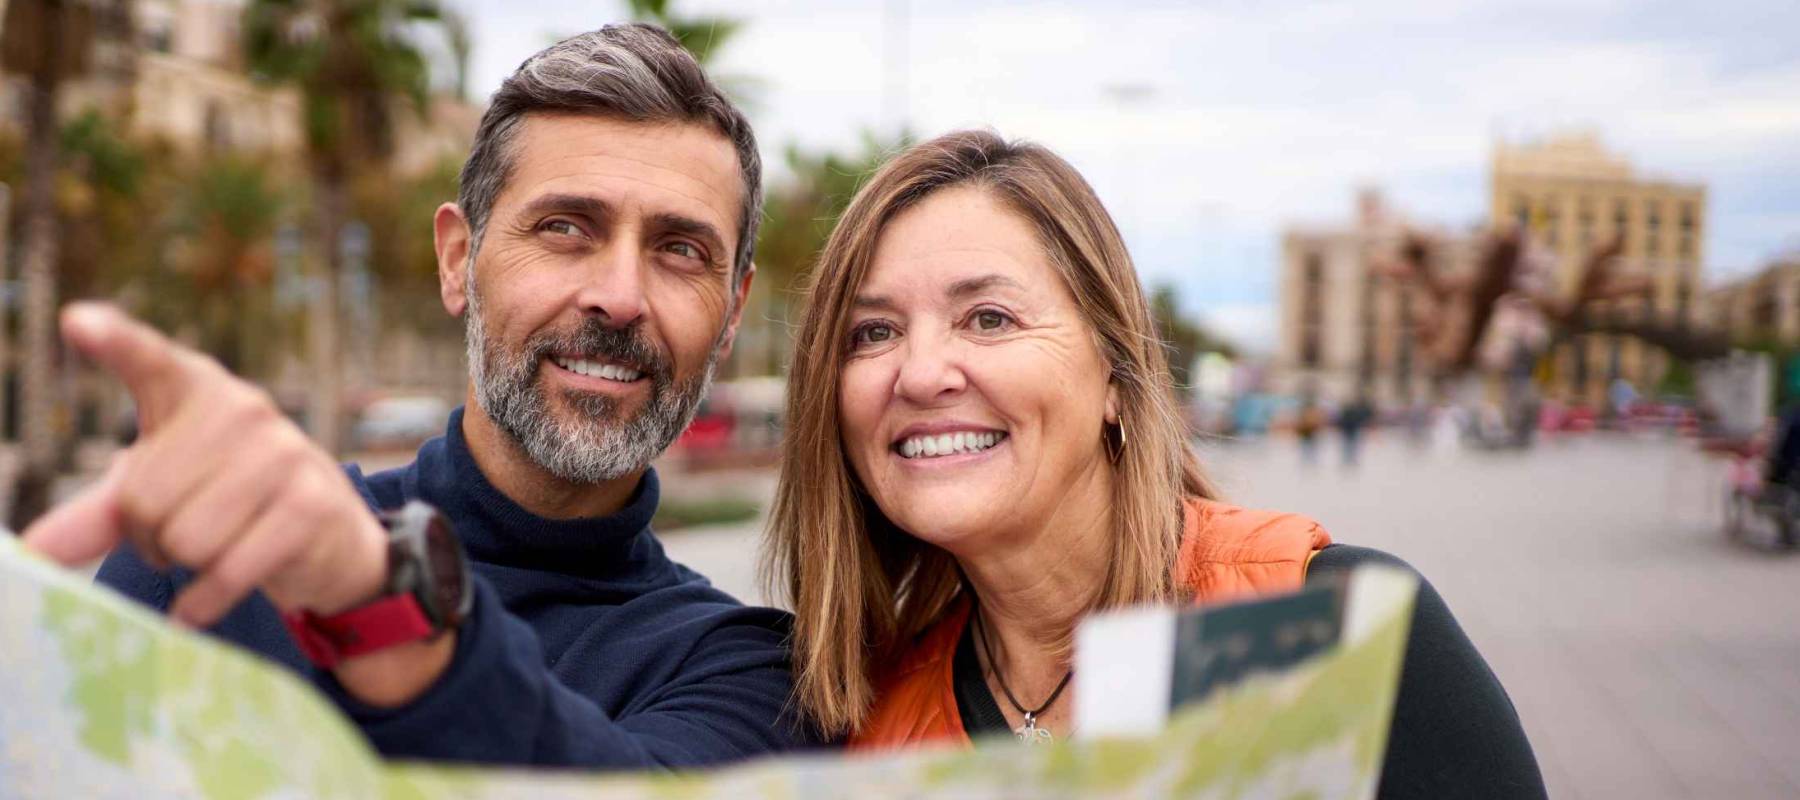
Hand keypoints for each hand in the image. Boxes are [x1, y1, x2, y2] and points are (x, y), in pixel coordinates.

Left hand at [23, 303, 389, 628]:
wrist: (327, 533)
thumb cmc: (228, 500)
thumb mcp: (161, 493)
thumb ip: (99, 514)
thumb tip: (33, 551)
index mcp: (196, 390)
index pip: (150, 360)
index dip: (115, 342)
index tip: (76, 322)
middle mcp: (243, 410)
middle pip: (144, 499)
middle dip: (150, 537)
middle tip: (179, 538)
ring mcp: (283, 453)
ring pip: (186, 538)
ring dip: (185, 566)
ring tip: (211, 555)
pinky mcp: (309, 505)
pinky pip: (227, 570)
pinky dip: (203, 601)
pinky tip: (200, 603)